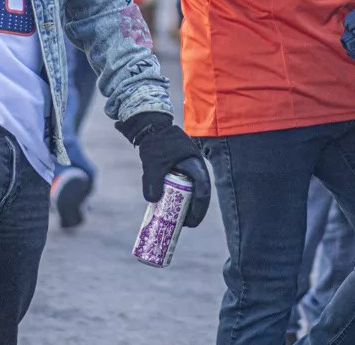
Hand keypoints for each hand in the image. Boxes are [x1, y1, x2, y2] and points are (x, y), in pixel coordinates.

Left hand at [116, 112, 210, 227]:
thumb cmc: (156, 143)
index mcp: (196, 165)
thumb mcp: (154, 163)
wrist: (151, 127)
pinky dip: (178, 199)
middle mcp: (195, 168)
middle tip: (184, 226)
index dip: (198, 209)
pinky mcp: (179, 170)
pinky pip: (182, 188)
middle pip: (200, 195)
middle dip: (194, 212)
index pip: (203, 191)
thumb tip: (153, 201)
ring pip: (191, 192)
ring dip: (186, 206)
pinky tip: (168, 209)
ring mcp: (188, 169)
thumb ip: (153, 181)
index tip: (190, 223)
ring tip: (177, 221)